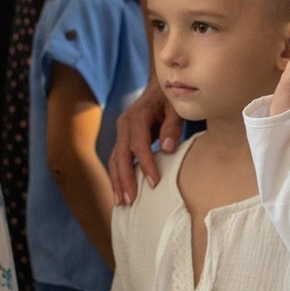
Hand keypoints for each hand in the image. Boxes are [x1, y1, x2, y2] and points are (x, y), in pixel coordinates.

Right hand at [109, 79, 181, 205]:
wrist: (158, 87)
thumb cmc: (169, 99)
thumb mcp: (175, 108)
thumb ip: (172, 126)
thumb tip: (168, 148)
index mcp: (137, 117)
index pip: (139, 145)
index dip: (146, 165)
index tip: (154, 183)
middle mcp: (124, 125)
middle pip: (121, 156)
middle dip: (125, 179)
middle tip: (131, 200)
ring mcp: (120, 132)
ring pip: (114, 160)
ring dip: (117, 182)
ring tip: (122, 203)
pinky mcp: (122, 140)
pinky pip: (116, 160)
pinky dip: (117, 176)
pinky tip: (120, 193)